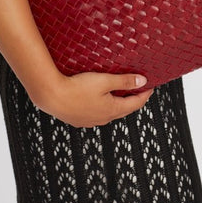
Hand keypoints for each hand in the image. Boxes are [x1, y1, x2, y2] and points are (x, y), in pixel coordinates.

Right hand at [35, 71, 154, 127]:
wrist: (51, 96)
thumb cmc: (76, 88)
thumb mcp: (104, 81)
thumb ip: (124, 81)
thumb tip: (142, 82)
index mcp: (112, 110)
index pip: (135, 104)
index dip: (144, 95)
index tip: (150, 87)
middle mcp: (102, 118)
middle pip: (124, 109)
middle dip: (133, 100)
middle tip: (139, 90)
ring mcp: (90, 121)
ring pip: (109, 113)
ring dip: (117, 103)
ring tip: (119, 93)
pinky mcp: (79, 119)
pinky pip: (96, 114)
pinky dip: (103, 107)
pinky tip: (98, 100)